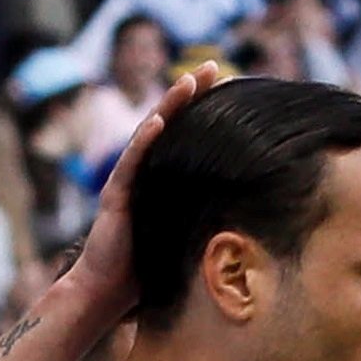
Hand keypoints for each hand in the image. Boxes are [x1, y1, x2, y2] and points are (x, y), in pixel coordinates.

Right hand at [58, 61, 222, 321]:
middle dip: (190, 94)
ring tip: (189, 81)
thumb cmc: (147, 274)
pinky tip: (159, 120)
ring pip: (151, 134)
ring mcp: (128, 181)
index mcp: (162, 181)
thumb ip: (206, 222)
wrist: (107, 295)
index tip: (231, 88)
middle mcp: (144, 174)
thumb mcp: (186, 240)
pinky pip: (132, 162)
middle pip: (169, 124)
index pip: (186, 137)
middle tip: (213, 66)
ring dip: (170, 105)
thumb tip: (252, 220)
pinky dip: (145, 140)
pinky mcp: (116, 195)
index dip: (205, 111)